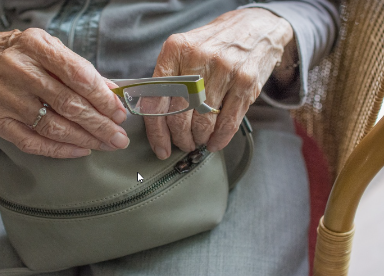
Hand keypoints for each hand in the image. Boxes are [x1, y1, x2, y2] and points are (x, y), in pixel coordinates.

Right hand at [0, 28, 128, 157]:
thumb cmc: (21, 54)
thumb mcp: (50, 48)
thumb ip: (80, 69)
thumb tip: (112, 93)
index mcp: (36, 46)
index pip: (78, 76)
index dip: (103, 98)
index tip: (119, 113)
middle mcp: (18, 70)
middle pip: (68, 105)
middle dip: (100, 125)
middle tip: (119, 137)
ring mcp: (4, 97)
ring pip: (53, 127)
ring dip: (85, 139)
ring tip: (105, 144)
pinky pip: (32, 142)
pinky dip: (60, 150)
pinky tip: (80, 150)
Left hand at [144, 8, 294, 158]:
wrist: (255, 27)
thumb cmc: (214, 44)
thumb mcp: (185, 49)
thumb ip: (169, 78)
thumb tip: (155, 118)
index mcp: (175, 49)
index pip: (157, 99)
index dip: (156, 131)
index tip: (160, 146)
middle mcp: (198, 58)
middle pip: (179, 115)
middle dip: (180, 138)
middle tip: (182, 144)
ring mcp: (224, 70)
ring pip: (203, 122)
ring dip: (199, 139)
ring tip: (198, 141)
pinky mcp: (245, 82)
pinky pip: (228, 122)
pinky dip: (219, 139)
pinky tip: (214, 143)